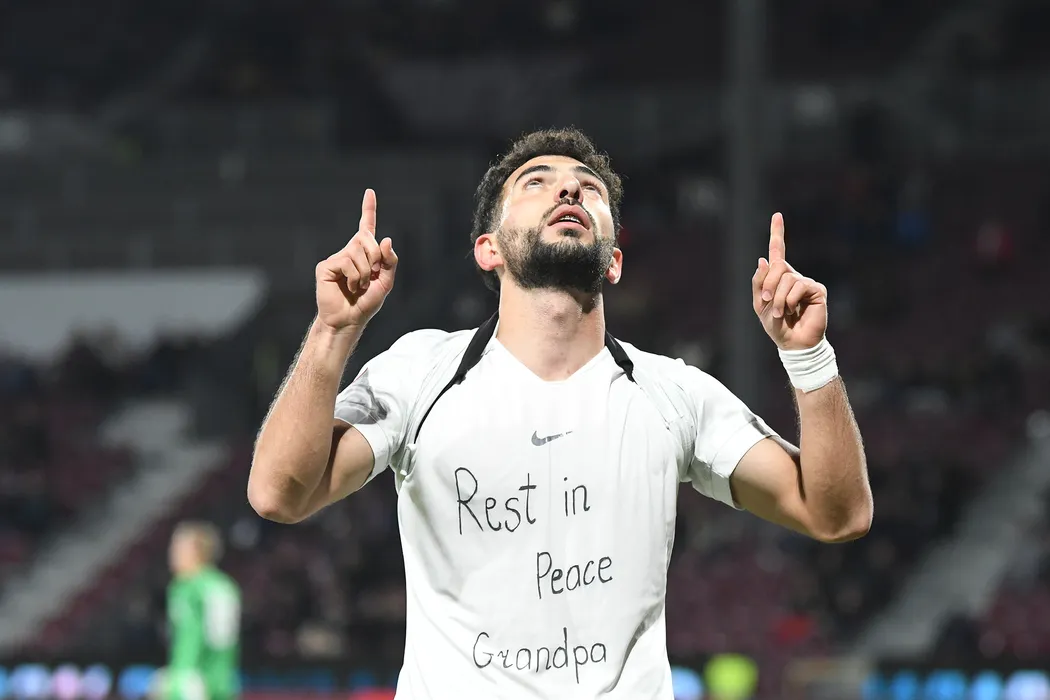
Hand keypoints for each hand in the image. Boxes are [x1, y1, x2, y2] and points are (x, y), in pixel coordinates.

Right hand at [315, 189, 397, 332]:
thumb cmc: (366, 303)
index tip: (370, 192)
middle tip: (371, 276)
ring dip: (365, 274)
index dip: (368, 209)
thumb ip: (389, 261)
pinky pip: (347, 262)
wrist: (349, 320)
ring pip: (358, 252)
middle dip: (375, 257)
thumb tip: (386, 239)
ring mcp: (336, 258)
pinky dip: (355, 278)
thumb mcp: (386, 282)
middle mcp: (349, 251)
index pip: (366, 227)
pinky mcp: (326, 267)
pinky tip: (350, 288)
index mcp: (364, 254)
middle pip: (367, 238)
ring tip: (359, 287)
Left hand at [752, 213, 827, 350]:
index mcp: (779, 278)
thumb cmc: (777, 325)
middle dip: (769, 284)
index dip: (777, 233)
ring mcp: (806, 282)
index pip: (777, 252)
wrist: (793, 342)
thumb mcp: (761, 305)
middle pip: (777, 266)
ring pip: (787, 278)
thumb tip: (764, 259)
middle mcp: (793, 276)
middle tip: (768, 301)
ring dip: (780, 298)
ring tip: (782, 313)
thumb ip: (760, 283)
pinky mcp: (817, 290)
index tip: (777, 215)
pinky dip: (791, 300)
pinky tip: (793, 311)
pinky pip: (799, 287)